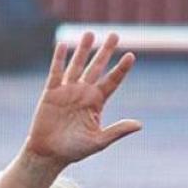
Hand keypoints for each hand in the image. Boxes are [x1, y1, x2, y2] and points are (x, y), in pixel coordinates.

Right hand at [21, 32, 141, 171]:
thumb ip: (117, 131)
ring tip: (90, 33)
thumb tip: (139, 125)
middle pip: (97, 67)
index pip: (112, 81)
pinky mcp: (51, 92)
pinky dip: (59, 59)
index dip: (121, 69)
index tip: (131, 56)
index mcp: (97, 103)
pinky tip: (64, 45)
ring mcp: (67, 91)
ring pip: (77, 65)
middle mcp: (84, 93)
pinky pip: (56, 72)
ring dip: (83, 50)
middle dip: (105, 51)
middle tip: (114, 35)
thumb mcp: (98, 141)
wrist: (49, 154)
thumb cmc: (74, 150)